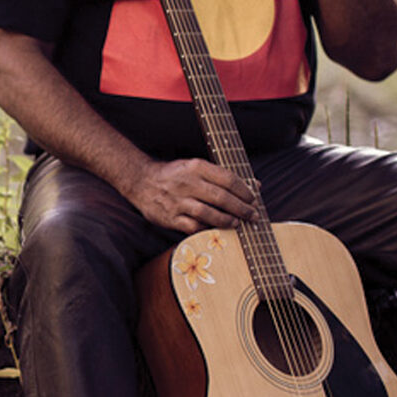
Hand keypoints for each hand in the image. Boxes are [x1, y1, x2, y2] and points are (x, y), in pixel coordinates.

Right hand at [122, 157, 263, 233]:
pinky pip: (193, 227)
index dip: (244, 190)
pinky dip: (207, 229)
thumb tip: (256, 185)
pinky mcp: (170, 217)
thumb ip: (223, 176)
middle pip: (220, 197)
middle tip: (253, 215)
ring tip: (237, 223)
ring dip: (226, 220)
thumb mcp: (197, 167)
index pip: (227, 178)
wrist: (141, 181)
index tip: (253, 198)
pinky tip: (216, 229)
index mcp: (196, 167)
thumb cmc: (176, 175)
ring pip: (208, 213)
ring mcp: (177, 201)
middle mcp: (187, 183)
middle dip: (241, 208)